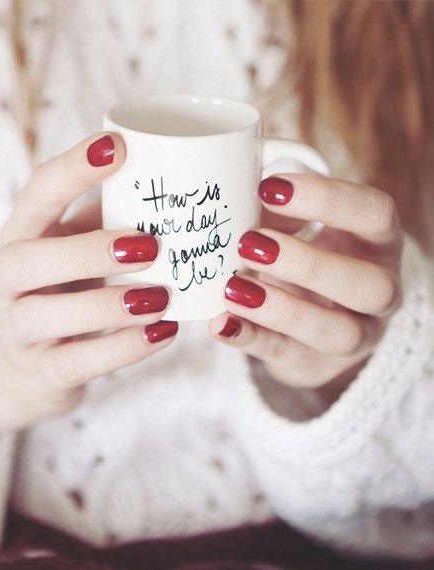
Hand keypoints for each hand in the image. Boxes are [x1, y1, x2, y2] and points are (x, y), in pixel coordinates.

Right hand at [0, 134, 176, 434]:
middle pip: (30, 259)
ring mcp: (21, 330)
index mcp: (24, 237)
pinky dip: (124, 349)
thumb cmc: (62, 291)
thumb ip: (106, 219)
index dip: (72, 170)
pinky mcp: (44, 372)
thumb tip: (172, 179)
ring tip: (160, 299)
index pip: (37, 195)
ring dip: (108, 305)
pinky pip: (78, 362)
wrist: (22, 367)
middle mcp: (11, 281)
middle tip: (149, 246)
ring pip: (48, 315)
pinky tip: (165, 333)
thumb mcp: (73, 248)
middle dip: (88, 251)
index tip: (117, 146)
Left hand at [210, 174, 401, 395]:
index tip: (268, 187)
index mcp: (378, 244)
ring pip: (340, 333)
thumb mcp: (295, 227)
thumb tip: (231, 196)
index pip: (375, 215)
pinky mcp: (313, 363)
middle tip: (250, 244)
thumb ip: (272, 212)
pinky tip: (220, 323)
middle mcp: (379, 293)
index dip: (328, 199)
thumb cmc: (304, 255)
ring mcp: (354, 335)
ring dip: (283, 310)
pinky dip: (251, 339)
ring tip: (233, 289)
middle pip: (370, 285)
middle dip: (309, 265)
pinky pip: (287, 356)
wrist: (311, 317)